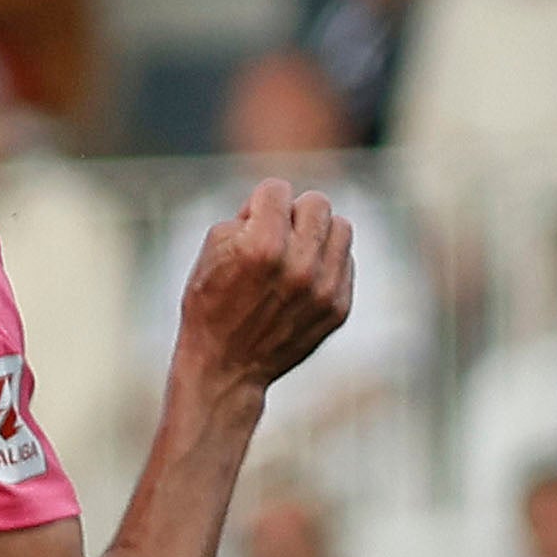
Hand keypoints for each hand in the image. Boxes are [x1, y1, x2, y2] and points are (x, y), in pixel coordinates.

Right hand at [174, 180, 353, 398]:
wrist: (226, 366)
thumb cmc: (210, 305)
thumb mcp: (211, 252)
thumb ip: (246, 218)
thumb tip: (280, 206)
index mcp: (262, 246)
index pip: (277, 189)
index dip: (259, 202)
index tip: (251, 222)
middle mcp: (300, 265)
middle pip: (317, 202)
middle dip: (293, 213)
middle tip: (276, 236)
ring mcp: (324, 287)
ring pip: (341, 227)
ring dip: (317, 234)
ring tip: (295, 253)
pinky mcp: (339, 305)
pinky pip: (346, 260)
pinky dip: (325, 262)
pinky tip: (302, 281)